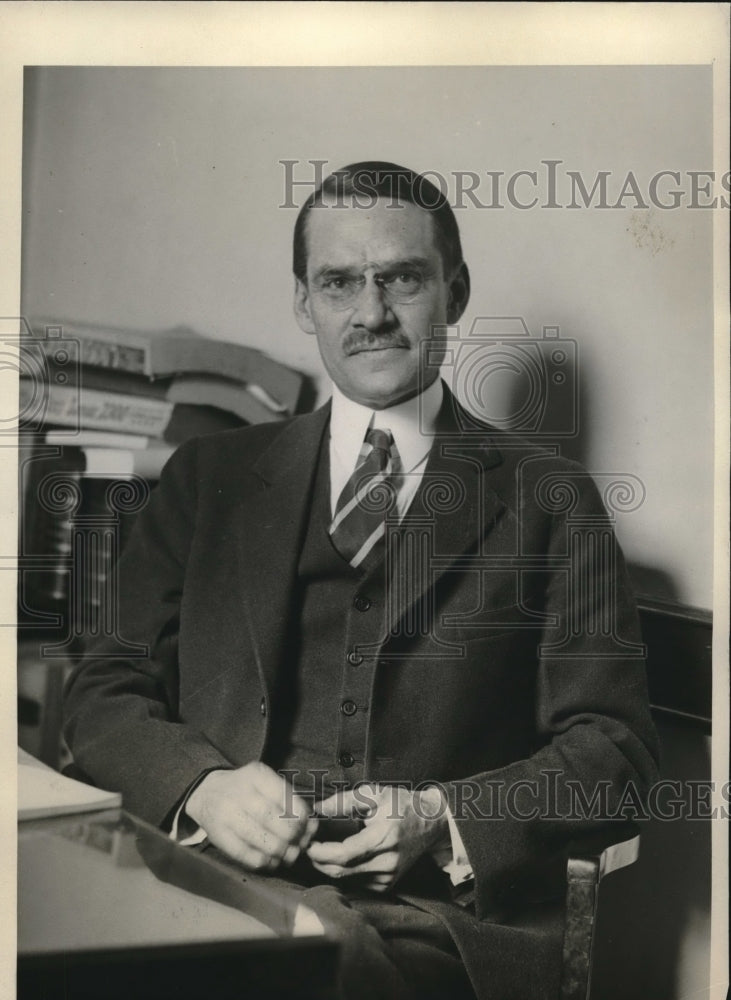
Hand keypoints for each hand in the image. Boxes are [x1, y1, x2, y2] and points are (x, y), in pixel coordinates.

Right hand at [185, 762, 316, 871]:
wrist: (206, 792)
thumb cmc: (246, 789)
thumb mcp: (265, 782)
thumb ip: (288, 800)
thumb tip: (312, 826)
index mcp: (256, 775)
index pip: (285, 797)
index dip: (302, 817)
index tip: (309, 826)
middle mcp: (240, 793)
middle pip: (273, 819)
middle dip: (293, 836)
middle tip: (301, 844)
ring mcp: (227, 814)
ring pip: (262, 840)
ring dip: (281, 852)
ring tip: (290, 855)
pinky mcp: (218, 835)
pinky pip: (246, 855)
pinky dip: (264, 862)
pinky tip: (272, 861)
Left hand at [306, 783, 449, 891]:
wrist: (431, 823)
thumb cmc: (403, 805)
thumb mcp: (375, 794)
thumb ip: (345, 801)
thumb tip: (319, 808)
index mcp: (384, 837)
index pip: (344, 854)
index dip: (321, 852)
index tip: (308, 843)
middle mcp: (387, 861)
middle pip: (342, 871)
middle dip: (319, 861)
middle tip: (307, 847)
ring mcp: (388, 876)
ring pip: (347, 879)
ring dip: (329, 867)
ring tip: (321, 850)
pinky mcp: (388, 885)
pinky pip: (357, 882)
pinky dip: (344, 872)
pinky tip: (340, 858)